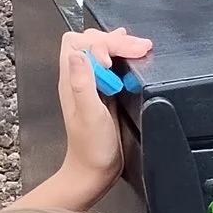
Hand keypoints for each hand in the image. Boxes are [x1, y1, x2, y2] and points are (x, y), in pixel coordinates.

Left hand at [51, 28, 150, 204]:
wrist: (95, 171)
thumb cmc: (92, 149)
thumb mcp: (89, 115)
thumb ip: (83, 83)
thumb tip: (78, 54)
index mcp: (72, 81)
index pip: (79, 44)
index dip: (99, 45)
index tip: (113, 62)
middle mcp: (79, 79)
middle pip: (91, 42)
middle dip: (115, 41)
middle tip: (139, 47)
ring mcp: (92, 84)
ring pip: (101, 50)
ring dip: (120, 45)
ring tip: (141, 47)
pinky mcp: (105, 91)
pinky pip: (111, 63)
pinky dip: (123, 55)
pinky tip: (133, 53)